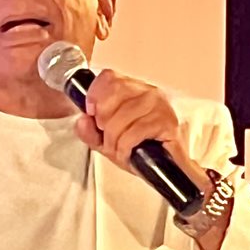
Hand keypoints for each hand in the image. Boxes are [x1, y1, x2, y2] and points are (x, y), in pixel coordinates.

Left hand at [73, 68, 205, 186]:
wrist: (167, 172)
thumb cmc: (141, 152)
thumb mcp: (107, 142)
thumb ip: (89, 132)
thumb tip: (82, 120)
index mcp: (134, 90)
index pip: (109, 77)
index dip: (95, 95)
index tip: (92, 114)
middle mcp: (148, 92)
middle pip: (113, 93)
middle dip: (103, 121)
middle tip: (108, 138)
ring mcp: (159, 105)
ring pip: (121, 117)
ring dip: (114, 140)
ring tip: (119, 150)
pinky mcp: (167, 122)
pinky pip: (134, 133)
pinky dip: (125, 148)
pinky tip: (128, 154)